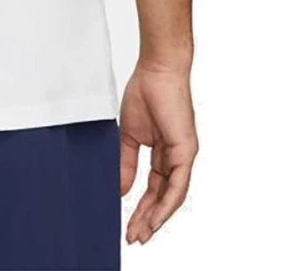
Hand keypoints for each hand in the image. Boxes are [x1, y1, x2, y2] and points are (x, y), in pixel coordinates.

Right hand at [119, 64, 198, 244]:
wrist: (156, 70)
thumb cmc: (145, 92)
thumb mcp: (129, 134)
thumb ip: (126, 162)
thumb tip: (121, 189)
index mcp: (163, 152)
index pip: (154, 188)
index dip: (142, 207)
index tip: (128, 224)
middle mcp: (176, 157)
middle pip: (163, 197)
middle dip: (147, 219)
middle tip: (133, 236)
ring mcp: (183, 155)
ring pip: (172, 196)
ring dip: (156, 217)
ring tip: (141, 233)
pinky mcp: (186, 150)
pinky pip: (178, 184)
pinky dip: (167, 203)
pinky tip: (155, 218)